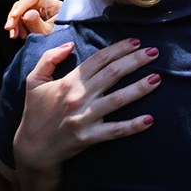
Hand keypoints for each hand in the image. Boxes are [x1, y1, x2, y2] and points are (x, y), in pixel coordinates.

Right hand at [5, 0, 61, 38]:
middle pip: (25, 4)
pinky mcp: (33, 21)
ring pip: (20, 13)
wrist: (63, 54)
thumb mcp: (48, 34)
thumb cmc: (60, 42)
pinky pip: (21, 21)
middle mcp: (45, 7)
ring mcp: (38, 14)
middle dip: (15, 16)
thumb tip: (27, 14)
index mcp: (54, 5)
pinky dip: (17, 28)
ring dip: (15, 23)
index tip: (15, 15)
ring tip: (15, 35)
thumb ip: (38, 24)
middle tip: (9, 27)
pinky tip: (18, 35)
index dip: (23, 4)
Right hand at [13, 38, 160, 173]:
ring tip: (157, 78)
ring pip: (118, 99)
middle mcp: (79, 97)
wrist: (32, 149)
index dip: (119, 48)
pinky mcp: (89, 137)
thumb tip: (69, 45)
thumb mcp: (34, 81)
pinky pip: (115, 131)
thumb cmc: (35, 112)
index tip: (136, 41)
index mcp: (69, 81)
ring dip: (140, 88)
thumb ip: (49, 58)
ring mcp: (85, 118)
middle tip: (154, 52)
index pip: (99, 59)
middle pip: (113, 74)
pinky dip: (133, 126)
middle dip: (136, 60)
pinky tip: (150, 119)